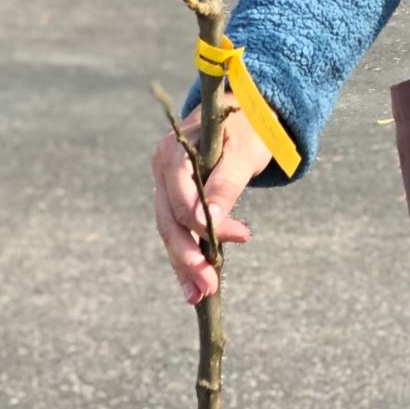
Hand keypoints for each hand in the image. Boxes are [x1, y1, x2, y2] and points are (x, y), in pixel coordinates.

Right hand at [151, 105, 271, 305]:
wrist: (244, 111)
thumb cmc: (248, 127)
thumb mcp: (244, 151)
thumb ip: (227, 182)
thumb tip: (212, 221)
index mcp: (173, 153)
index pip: (183, 198)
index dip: (207, 223)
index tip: (244, 236)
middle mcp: (161, 171)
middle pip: (170, 221)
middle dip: (188, 257)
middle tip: (208, 288)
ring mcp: (164, 187)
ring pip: (170, 232)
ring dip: (184, 265)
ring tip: (199, 296)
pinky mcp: (174, 200)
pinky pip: (178, 231)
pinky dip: (186, 257)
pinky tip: (193, 287)